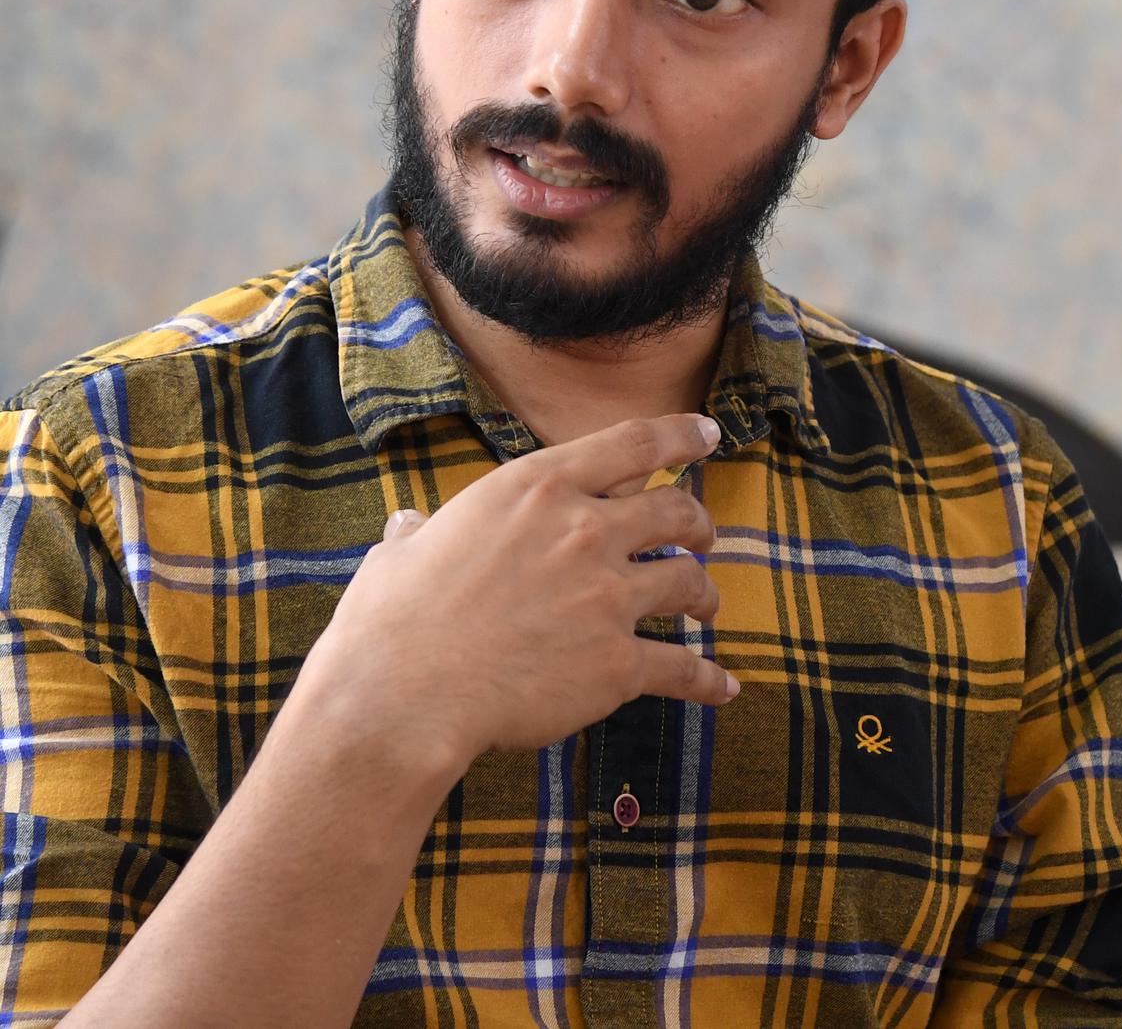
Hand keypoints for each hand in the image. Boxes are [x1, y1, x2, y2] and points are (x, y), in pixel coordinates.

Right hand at [317, 414, 736, 770]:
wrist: (403, 693)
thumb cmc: (393, 617)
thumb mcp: (404, 549)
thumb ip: (420, 531)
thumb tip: (407, 526)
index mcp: (537, 486)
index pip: (632, 444)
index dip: (679, 435)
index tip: (707, 432)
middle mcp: (584, 530)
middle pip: (674, 510)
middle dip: (697, 521)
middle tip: (703, 534)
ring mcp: (607, 596)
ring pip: (687, 582)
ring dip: (703, 593)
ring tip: (707, 605)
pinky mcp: (617, 664)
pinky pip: (682, 667)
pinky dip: (707, 678)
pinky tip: (723, 686)